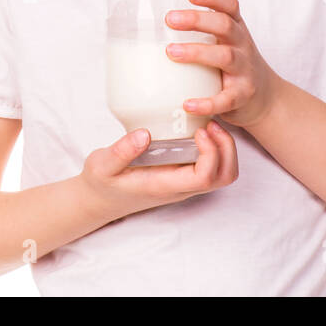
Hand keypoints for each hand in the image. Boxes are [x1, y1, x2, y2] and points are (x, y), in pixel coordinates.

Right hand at [79, 123, 238, 219]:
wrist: (98, 200)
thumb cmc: (101, 183)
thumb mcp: (101, 166)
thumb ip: (120, 152)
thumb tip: (144, 134)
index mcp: (165, 186)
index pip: (205, 177)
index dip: (212, 152)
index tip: (199, 130)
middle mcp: (181, 187)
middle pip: (224, 176)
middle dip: (226, 148)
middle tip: (209, 125)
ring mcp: (185, 183)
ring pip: (222, 173)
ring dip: (224, 148)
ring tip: (207, 127)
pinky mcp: (184, 176)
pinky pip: (213, 166)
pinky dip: (216, 148)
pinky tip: (199, 131)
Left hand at [164, 0, 277, 128]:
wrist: (265, 97)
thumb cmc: (233, 67)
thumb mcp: (224, 44)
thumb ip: (199, 35)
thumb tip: (145, 31)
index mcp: (236, 30)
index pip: (229, 5)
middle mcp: (242, 45)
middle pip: (225, 26)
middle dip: (198, 20)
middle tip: (170, 19)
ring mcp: (244, 70)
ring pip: (225, 56)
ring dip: (197, 52)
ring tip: (171, 52)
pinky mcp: (242, 95)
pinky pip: (226, 98)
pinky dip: (207, 102)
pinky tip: (187, 104)